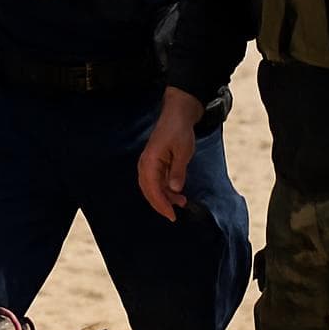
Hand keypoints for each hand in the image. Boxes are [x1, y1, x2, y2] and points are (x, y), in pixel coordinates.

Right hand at [137, 88, 202, 221]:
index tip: (172, 215)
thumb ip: (177, 171)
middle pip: (148, 189)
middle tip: (174, 215)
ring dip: (163, 197)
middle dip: (160, 204)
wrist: (177, 114)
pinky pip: (156, 180)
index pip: (152, 188)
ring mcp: (149, 162)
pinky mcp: (154, 162)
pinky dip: (164, 189)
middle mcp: (145, 163)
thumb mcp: (183, 151)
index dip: (161, 204)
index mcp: (150, 160)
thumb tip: (175, 190)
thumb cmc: (180, 130)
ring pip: (151, 186)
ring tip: (181, 202)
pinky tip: (176, 193)